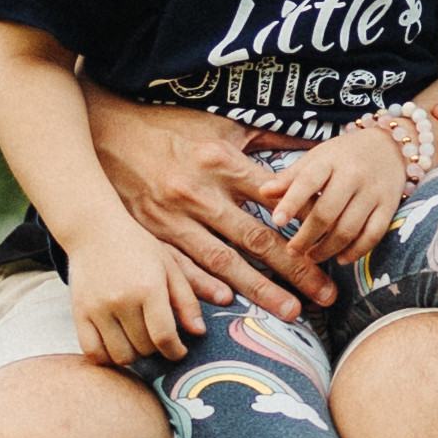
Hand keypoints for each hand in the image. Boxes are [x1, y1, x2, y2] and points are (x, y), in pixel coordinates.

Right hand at [61, 222, 215, 365]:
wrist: (95, 230)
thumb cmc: (138, 247)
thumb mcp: (169, 266)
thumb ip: (186, 300)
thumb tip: (199, 333)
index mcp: (149, 288)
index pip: (164, 337)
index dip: (175, 352)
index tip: (179, 351)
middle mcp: (122, 300)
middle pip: (144, 348)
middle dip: (156, 348)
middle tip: (157, 337)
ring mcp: (97, 309)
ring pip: (120, 355)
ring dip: (133, 355)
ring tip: (138, 340)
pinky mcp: (79, 313)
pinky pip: (93, 352)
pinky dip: (106, 357)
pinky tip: (116, 345)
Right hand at [89, 93, 329, 309]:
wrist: (103, 131)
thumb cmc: (168, 126)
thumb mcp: (220, 124)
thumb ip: (268, 138)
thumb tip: (315, 148)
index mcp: (221, 162)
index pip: (274, 199)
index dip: (306, 223)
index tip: (333, 244)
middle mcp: (199, 193)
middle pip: (256, 238)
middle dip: (295, 269)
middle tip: (326, 295)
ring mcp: (172, 218)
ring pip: (223, 261)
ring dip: (259, 289)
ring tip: (291, 312)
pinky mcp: (149, 234)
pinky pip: (179, 267)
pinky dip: (201, 287)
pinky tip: (226, 304)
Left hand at [261, 119, 416, 273]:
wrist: (391, 146)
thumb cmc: (345, 155)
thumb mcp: (317, 157)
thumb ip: (291, 176)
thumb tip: (264, 192)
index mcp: (331, 159)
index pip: (308, 181)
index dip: (291, 202)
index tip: (277, 221)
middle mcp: (354, 175)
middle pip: (327, 213)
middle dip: (307, 237)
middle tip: (292, 250)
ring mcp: (373, 192)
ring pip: (348, 229)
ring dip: (327, 249)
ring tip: (311, 256)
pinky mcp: (389, 206)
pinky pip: (373, 235)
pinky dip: (356, 251)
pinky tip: (341, 258)